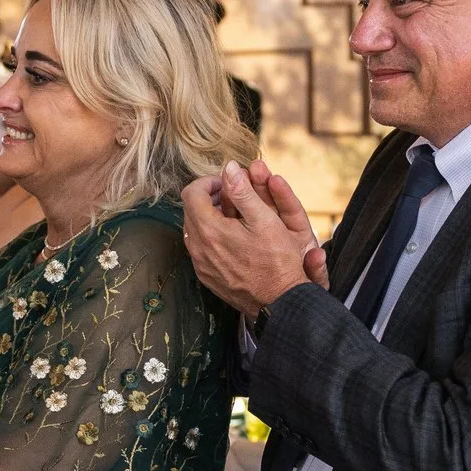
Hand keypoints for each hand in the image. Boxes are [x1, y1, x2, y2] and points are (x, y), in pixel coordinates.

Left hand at [182, 161, 327, 316]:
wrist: (279, 302)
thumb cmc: (277, 262)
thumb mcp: (266, 220)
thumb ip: (244, 191)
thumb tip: (229, 168)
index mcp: (209, 230)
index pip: (192, 192)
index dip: (210, 182)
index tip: (228, 184)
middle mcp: (199, 248)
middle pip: (191, 210)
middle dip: (210, 198)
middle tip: (233, 197)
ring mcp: (201, 264)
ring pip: (194, 230)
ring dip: (210, 218)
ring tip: (235, 217)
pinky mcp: (206, 276)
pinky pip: (200, 249)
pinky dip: (211, 237)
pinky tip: (233, 239)